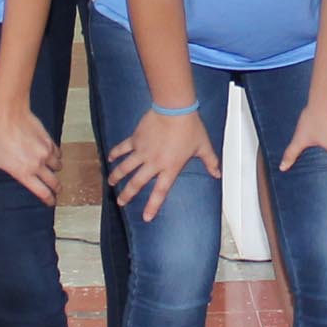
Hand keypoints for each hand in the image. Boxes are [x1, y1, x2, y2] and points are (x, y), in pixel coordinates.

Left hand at [0, 103, 60, 203]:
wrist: (7, 114)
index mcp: (24, 173)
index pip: (43, 192)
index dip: (49, 199)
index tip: (51, 201)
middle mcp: (37, 165)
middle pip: (54, 183)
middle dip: (56, 188)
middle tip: (56, 190)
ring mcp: (45, 152)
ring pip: (58, 166)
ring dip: (55, 170)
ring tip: (52, 170)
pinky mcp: (48, 140)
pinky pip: (57, 153)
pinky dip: (55, 156)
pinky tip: (51, 155)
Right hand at [108, 106, 217, 221]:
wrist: (174, 109)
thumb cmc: (190, 127)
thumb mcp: (203, 146)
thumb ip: (210, 162)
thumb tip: (218, 173)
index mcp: (170, 168)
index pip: (159, 192)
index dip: (152, 206)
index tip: (146, 217)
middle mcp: (153, 163)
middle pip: (136, 183)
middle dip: (127, 194)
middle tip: (120, 201)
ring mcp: (142, 151)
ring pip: (125, 168)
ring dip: (116, 176)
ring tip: (110, 183)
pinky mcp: (135, 139)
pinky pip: (122, 148)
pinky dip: (115, 153)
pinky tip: (109, 158)